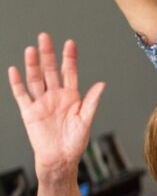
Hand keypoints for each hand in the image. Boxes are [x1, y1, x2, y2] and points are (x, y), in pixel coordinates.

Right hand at [8, 33, 103, 174]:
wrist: (60, 158)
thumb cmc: (75, 142)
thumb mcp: (86, 120)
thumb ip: (91, 101)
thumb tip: (101, 84)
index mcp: (71, 96)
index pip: (69, 72)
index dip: (69, 58)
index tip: (70, 43)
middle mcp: (55, 96)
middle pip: (50, 71)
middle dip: (48, 54)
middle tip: (45, 37)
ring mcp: (41, 102)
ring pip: (35, 79)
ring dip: (32, 65)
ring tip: (31, 50)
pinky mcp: (29, 112)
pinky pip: (22, 95)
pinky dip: (17, 83)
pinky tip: (15, 70)